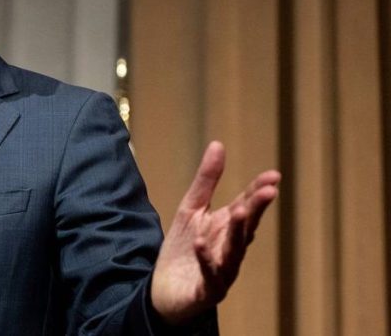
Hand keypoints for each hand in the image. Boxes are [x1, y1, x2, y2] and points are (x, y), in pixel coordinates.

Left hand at [150, 141, 280, 324]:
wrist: (162, 291)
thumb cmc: (183, 250)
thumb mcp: (191, 209)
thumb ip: (206, 181)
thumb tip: (218, 144)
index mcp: (227, 229)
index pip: (246, 206)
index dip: (258, 192)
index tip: (274, 176)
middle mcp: (230, 250)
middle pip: (245, 227)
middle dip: (256, 209)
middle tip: (268, 190)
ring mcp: (221, 272)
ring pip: (234, 252)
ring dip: (239, 233)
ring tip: (241, 211)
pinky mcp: (206, 291)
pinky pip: (209, 275)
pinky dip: (206, 260)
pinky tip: (202, 243)